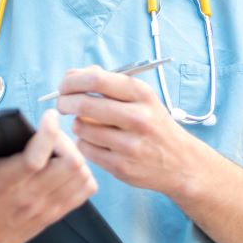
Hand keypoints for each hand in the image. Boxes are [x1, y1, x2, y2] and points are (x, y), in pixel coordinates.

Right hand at [0, 110, 96, 242]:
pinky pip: (85, 191)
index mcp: (4, 184)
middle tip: (53, 133)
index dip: (48, 133)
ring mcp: (45, 207)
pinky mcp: (55, 214)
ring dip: (76, 156)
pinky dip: (84, 174)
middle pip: (69, 164)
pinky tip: (68, 167)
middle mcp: (29, 196)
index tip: (48, 115)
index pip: (36, 158)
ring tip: (60, 148)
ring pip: (81, 175)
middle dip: (65, 141)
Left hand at [55, 66, 195, 195]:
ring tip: (87, 125)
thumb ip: (107, 83)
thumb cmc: (153, 124)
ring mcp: (130, 144)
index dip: (71, 81)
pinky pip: (85, 149)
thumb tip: (71, 75)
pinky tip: (95, 142)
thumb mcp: (141, 98)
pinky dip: (83, 143)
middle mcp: (138, 118)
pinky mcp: (121, 166)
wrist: (181, 163)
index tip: (64, 86)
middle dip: (64, 102)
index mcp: (141, 94)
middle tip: (61, 104)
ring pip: (81, 128)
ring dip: (76, 124)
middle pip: (83, 104)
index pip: (95, 79)